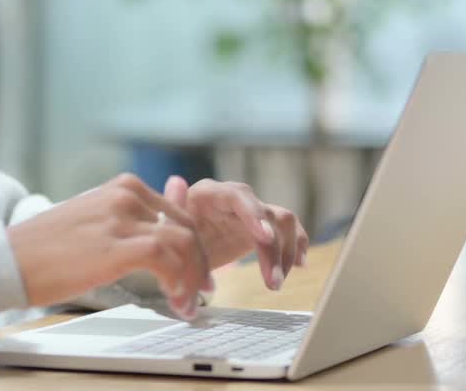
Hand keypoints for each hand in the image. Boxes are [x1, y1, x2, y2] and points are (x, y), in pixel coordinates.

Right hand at [7, 173, 212, 319]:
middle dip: (200, 263)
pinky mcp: (118, 246)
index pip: (178, 214)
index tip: (197, 271)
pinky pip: (167, 260)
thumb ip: (132, 222)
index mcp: (124, 187)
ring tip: (186, 305)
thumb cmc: (47, 247)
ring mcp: (123, 218)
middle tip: (200, 291)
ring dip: (192, 278)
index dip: (194, 246)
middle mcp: (128, 195)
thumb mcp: (96, 223)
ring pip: (185, 243)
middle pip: (187, 227)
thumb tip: (162, 232)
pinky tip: (174, 301)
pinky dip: (178, 283)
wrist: (11, 259)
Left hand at [164, 176, 308, 292]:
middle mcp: (233, 197)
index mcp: (207, 193)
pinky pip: (287, 231)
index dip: (253, 215)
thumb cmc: (169, 238)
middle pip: (265, 211)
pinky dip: (296, 245)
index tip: (265, 238)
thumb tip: (176, 181)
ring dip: (285, 252)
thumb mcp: (166, 230)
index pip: (236, 196)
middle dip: (273, 247)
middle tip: (273, 281)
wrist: (175, 250)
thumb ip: (173, 211)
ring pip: (282, 220)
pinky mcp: (260, 228)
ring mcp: (249, 212)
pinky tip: (299, 264)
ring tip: (276, 282)